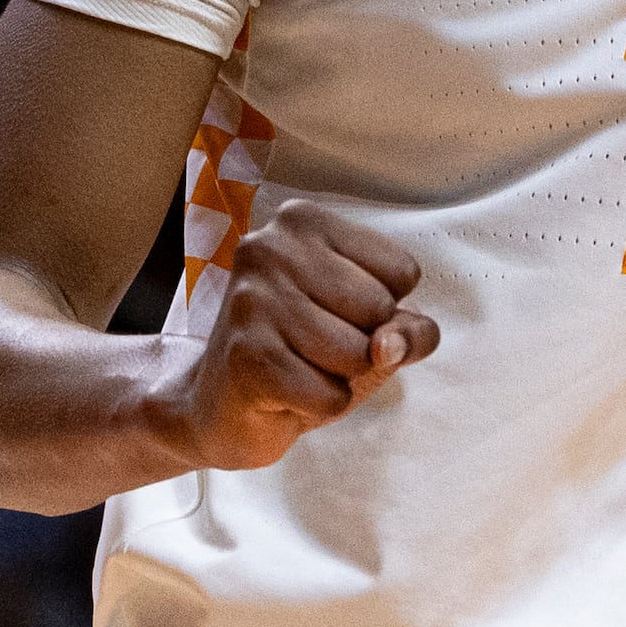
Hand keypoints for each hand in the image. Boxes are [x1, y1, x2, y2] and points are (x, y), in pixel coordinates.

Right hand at [165, 199, 439, 470]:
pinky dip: (320, 405)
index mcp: (303, 221)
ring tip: (299, 367)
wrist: (218, 405)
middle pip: (380, 309)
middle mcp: (270, 247)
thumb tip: (391, 343)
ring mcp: (253, 299)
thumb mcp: (368, 328)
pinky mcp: (246, 355)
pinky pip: (329, 394)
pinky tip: (284, 393)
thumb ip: (408, 328)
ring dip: (340, 378)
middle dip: (362, 344)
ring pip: (357, 353)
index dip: (384, 309)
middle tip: (312, 346)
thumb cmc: (303, 354)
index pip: (402, 271)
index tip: (334, 312)